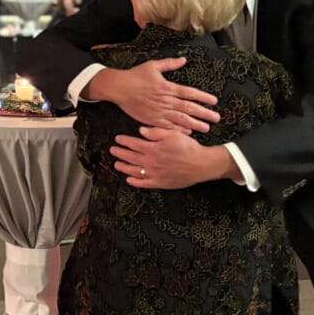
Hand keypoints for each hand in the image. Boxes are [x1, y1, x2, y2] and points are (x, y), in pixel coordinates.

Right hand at [85, 57, 219, 131]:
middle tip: (217, 118)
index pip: (190, 93)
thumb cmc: (135, 75)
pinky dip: (178, 130)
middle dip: (204, 113)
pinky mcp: (151, 119)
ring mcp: (158, 111)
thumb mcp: (153, 65)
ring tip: (206, 128)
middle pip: (188, 108)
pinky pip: (167, 126)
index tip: (214, 101)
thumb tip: (183, 60)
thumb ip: (170, 64)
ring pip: (180, 119)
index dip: (203, 97)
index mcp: (167, 87)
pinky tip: (188, 133)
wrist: (118, 88)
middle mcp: (165, 100)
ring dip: (195, 124)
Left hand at [111, 127, 238, 188]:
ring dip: (124, 167)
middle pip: (131, 157)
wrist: (200, 164)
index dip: (124, 141)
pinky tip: (129, 180)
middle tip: (112, 150)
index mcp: (153, 149)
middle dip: (120, 153)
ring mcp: (155, 174)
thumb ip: (155, 132)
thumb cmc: (188, 147)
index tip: (117, 139)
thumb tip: (141, 131)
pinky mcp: (160, 183)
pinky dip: (135, 182)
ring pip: (135, 171)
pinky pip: (144, 184)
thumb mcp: (172, 134)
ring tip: (116, 164)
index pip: (134, 144)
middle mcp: (151, 162)